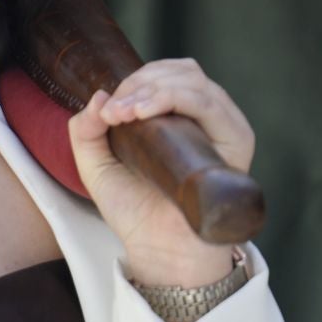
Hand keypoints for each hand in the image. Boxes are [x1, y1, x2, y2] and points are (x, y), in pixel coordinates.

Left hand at [67, 58, 255, 286]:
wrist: (159, 250)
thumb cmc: (134, 211)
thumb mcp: (96, 166)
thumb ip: (85, 131)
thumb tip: (98, 95)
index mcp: (179, 118)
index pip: (166, 75)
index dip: (134, 81)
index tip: (106, 109)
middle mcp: (205, 119)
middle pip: (181, 71)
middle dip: (140, 82)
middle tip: (114, 111)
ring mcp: (224, 128)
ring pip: (193, 82)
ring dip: (153, 89)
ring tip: (125, 113)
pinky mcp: (236, 142)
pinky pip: (209, 104)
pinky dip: (174, 97)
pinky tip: (145, 113)